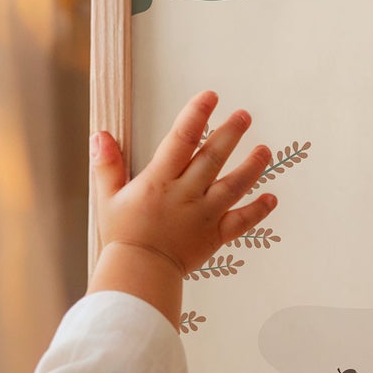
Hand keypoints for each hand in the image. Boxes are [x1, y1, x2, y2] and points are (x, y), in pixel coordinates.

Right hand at [89, 91, 273, 314]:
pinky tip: (272, 198)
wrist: (138, 275)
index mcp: (159, 181)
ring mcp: (203, 215)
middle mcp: (185, 195)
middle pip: (212, 158)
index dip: (196, 116)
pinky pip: (240, 222)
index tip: (210, 96)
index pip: (181, 140)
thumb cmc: (123, 236)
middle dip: (230, 134)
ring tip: (265, 149)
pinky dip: (257, 211)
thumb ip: (108, 166)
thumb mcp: (108, 198)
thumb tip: (101, 135)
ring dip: (252, 167)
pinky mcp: (214, 236)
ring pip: (233, 186)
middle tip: (244, 115)